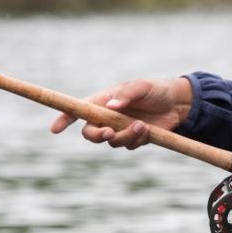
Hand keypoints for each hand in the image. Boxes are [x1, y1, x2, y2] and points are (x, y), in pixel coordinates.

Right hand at [48, 77, 192, 148]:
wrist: (177, 104)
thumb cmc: (155, 90)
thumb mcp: (141, 87)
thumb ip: (126, 96)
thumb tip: (111, 106)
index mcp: (103, 100)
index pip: (79, 110)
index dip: (65, 118)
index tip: (54, 129)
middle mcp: (107, 116)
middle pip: (90, 133)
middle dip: (98, 136)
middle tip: (110, 132)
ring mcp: (119, 129)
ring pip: (112, 142)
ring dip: (125, 136)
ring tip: (142, 126)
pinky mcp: (132, 138)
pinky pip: (128, 146)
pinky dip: (137, 140)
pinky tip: (148, 130)